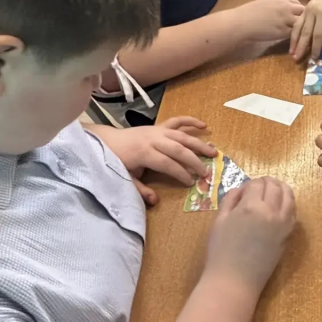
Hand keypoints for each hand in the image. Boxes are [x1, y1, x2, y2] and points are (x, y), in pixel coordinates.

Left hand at [97, 117, 215, 205]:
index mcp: (144, 153)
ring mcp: (157, 130)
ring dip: (199, 144)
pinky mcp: (159, 126)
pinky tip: (204, 126)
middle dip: (194, 161)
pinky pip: (177, 121)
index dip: (180, 173)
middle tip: (206, 172)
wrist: (107, 141)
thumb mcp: (124, 178)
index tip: (191, 183)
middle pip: (179, 149)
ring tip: (214, 152)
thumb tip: (155, 200)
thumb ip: (140, 189)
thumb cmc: (116, 162)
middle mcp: (154, 139)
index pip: (167, 164)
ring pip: (182, 136)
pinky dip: (191, 121)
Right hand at [204, 176, 296, 294]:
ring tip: (274, 189)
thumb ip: (230, 200)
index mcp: (252, 206)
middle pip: (275, 186)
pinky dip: (289, 203)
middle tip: (259, 186)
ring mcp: (283, 224)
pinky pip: (293, 212)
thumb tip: (242, 190)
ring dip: (282, 188)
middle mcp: (271, 212)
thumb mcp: (219, 221)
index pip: (257, 184)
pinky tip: (282, 204)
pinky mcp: (287, 235)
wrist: (235, 280)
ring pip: (289, 196)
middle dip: (267, 182)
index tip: (244, 190)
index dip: (250, 183)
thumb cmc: (221, 251)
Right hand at [238, 0, 305, 42]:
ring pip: (302, 23)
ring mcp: (286, 18)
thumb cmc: (249, 12)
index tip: (300, 17)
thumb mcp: (265, 1)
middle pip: (304, 11)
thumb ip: (277, 3)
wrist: (242, 22)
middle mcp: (286, 6)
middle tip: (307, 26)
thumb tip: (284, 7)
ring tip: (307, 35)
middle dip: (306, 19)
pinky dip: (299, 38)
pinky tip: (300, 41)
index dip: (300, 11)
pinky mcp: (284, 30)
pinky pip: (296, 34)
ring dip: (304, 29)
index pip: (298, 3)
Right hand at [289, 0, 321, 60]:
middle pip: (305, 33)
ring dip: (294, 41)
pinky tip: (293, 39)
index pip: (318, 35)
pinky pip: (298, 21)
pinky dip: (295, 32)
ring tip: (292, 52)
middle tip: (297, 59)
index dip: (316, 47)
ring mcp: (307, 9)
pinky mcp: (305, 7)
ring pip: (298, 27)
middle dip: (301, 47)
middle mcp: (312, 12)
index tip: (314, 57)